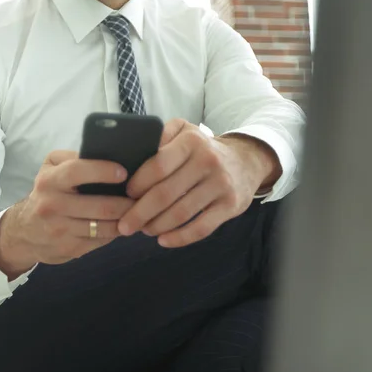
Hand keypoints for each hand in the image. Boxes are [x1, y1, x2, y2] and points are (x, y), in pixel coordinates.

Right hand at [0, 151, 134, 279]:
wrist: (24, 232)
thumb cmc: (46, 193)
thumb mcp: (50, 168)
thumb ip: (73, 158)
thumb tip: (106, 155)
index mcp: (49, 181)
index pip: (77, 171)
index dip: (103, 171)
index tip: (124, 172)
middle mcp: (52, 206)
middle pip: (100, 206)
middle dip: (127, 203)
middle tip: (143, 197)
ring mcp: (60, 231)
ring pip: (105, 227)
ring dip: (126, 219)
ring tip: (138, 211)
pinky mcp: (70, 249)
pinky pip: (101, 240)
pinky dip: (116, 232)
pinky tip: (123, 224)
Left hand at [117, 119, 276, 247]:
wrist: (246, 161)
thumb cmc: (203, 148)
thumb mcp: (184, 131)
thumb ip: (159, 136)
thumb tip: (131, 155)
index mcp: (191, 142)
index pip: (157, 166)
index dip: (138, 184)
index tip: (126, 195)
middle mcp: (207, 161)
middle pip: (165, 193)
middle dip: (139, 213)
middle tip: (125, 225)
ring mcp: (220, 185)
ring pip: (180, 213)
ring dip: (156, 226)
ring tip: (144, 230)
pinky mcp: (230, 206)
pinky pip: (201, 228)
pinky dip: (179, 238)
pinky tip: (163, 240)